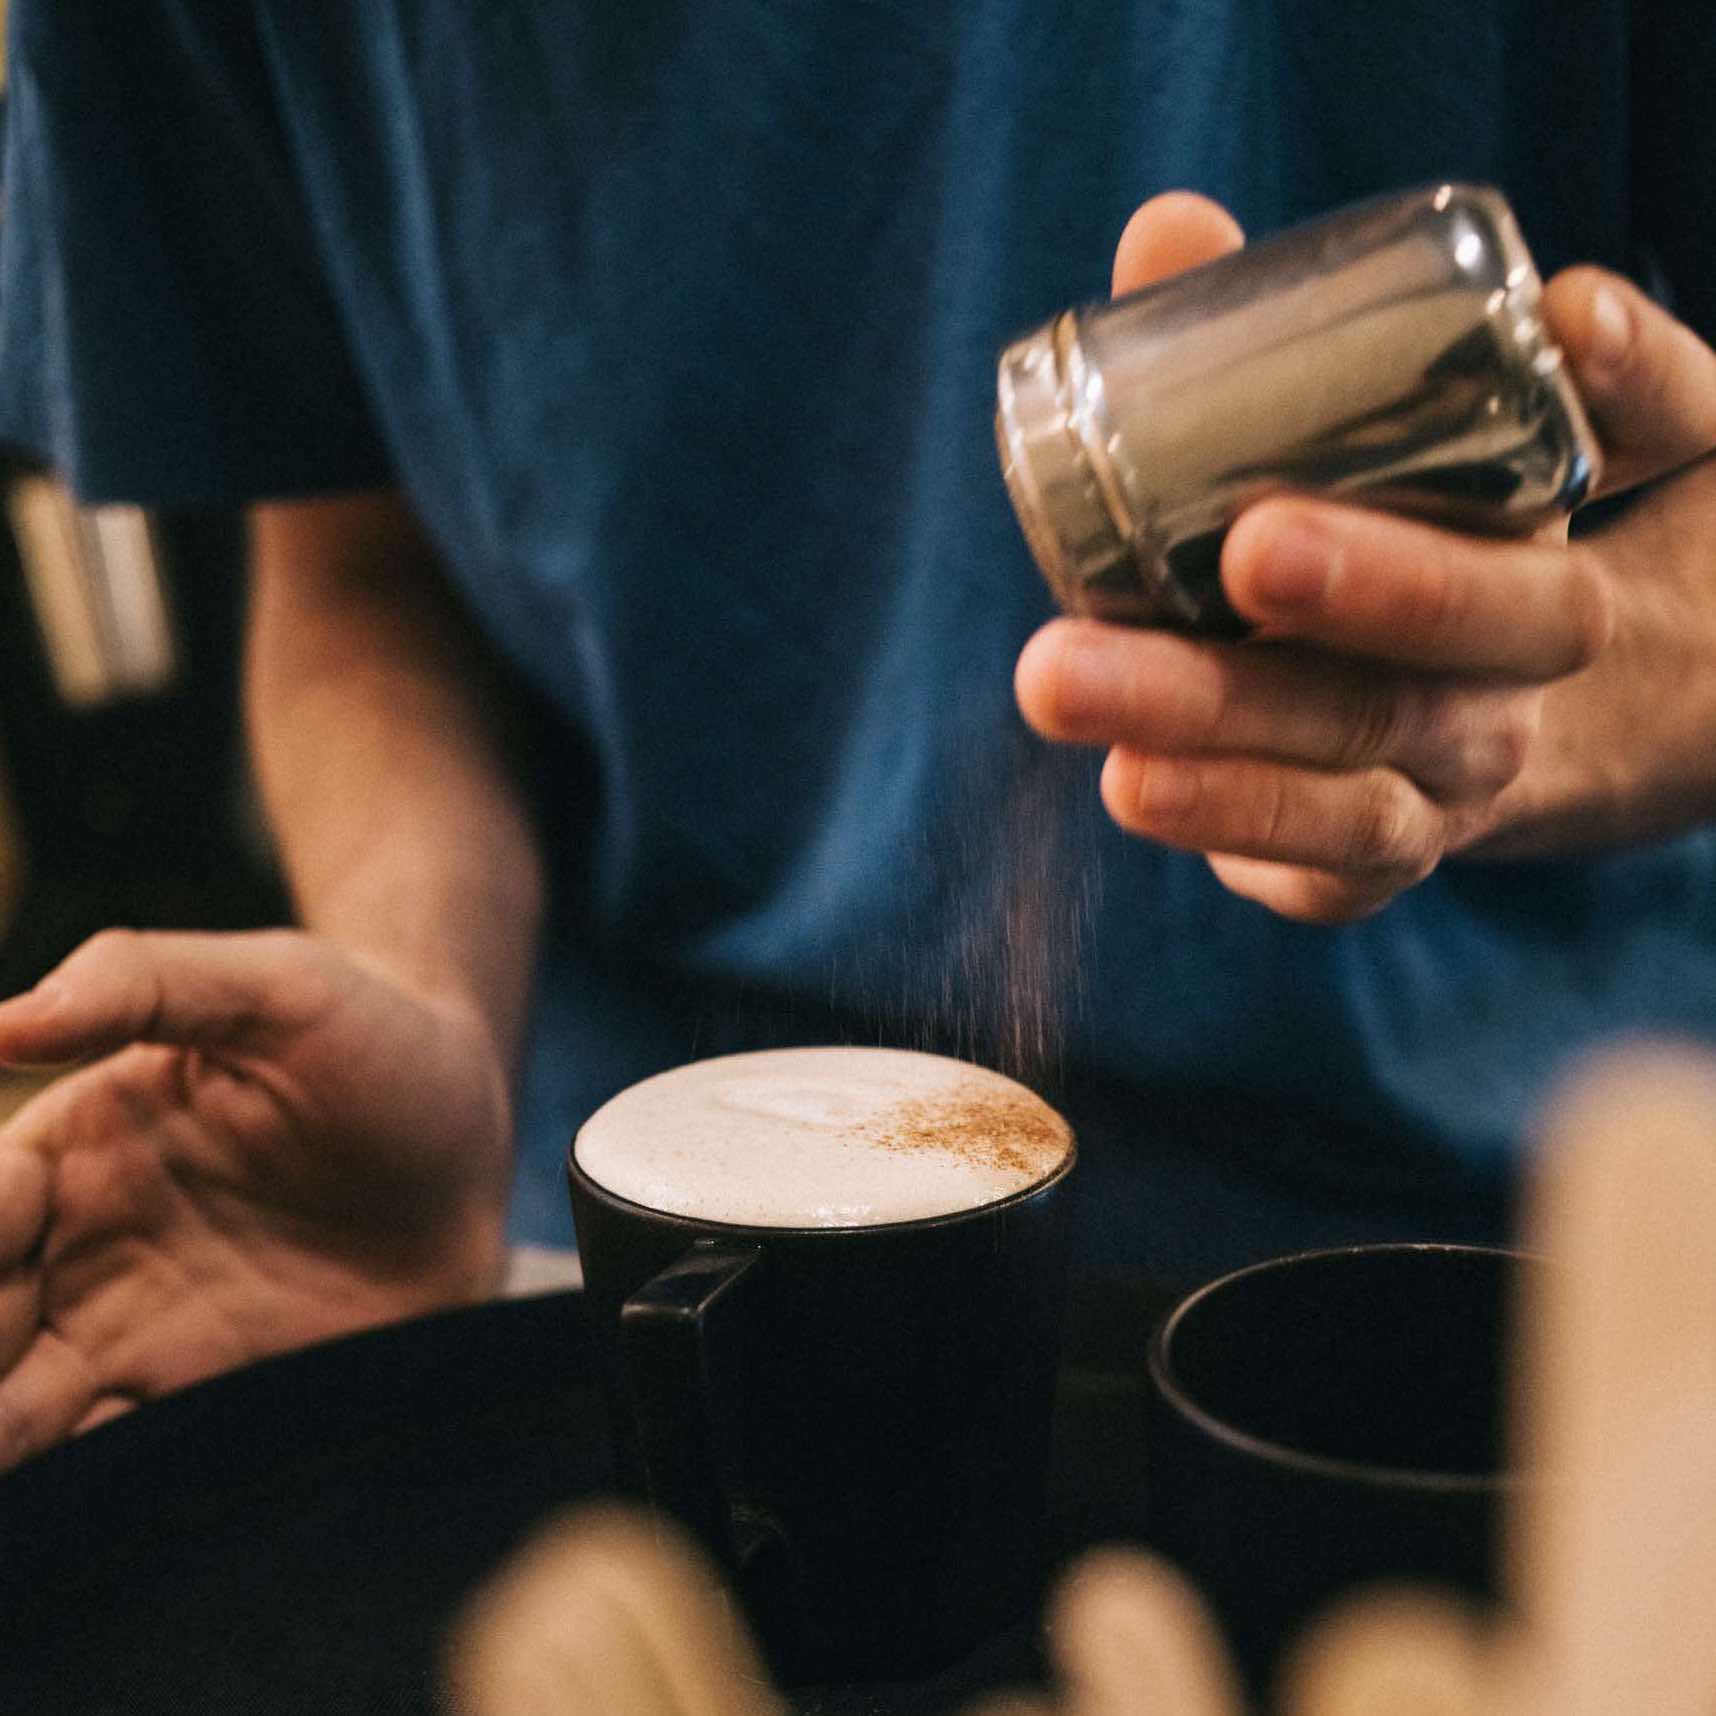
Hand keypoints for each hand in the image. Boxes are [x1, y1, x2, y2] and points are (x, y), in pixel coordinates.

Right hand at [0, 928, 511, 1469]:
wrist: (472, 1124)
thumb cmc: (372, 1035)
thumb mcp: (276, 985)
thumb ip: (143, 982)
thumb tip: (0, 1022)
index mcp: (71, 1154)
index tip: (11, 1234)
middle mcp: (82, 1254)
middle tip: (8, 1378)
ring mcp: (142, 1334)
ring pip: (19, 1412)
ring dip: (3, 1435)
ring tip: (22, 1436)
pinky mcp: (214, 1394)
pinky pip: (118, 1455)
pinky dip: (85, 1481)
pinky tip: (92, 1481)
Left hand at [1015, 193, 1715, 921]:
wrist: (1604, 686)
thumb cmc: (1529, 518)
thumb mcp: (1522, 421)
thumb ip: (1389, 329)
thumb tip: (1173, 230)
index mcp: (1543, 594)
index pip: (1499, 595)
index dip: (1392, 577)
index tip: (1252, 539)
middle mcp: (1496, 710)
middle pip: (1377, 717)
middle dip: (1226, 696)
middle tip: (1063, 667)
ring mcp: (1439, 798)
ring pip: (1338, 816)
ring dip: (1194, 784)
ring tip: (1057, 723)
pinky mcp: (1380, 860)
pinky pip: (1324, 882)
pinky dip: (1235, 844)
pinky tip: (1135, 787)